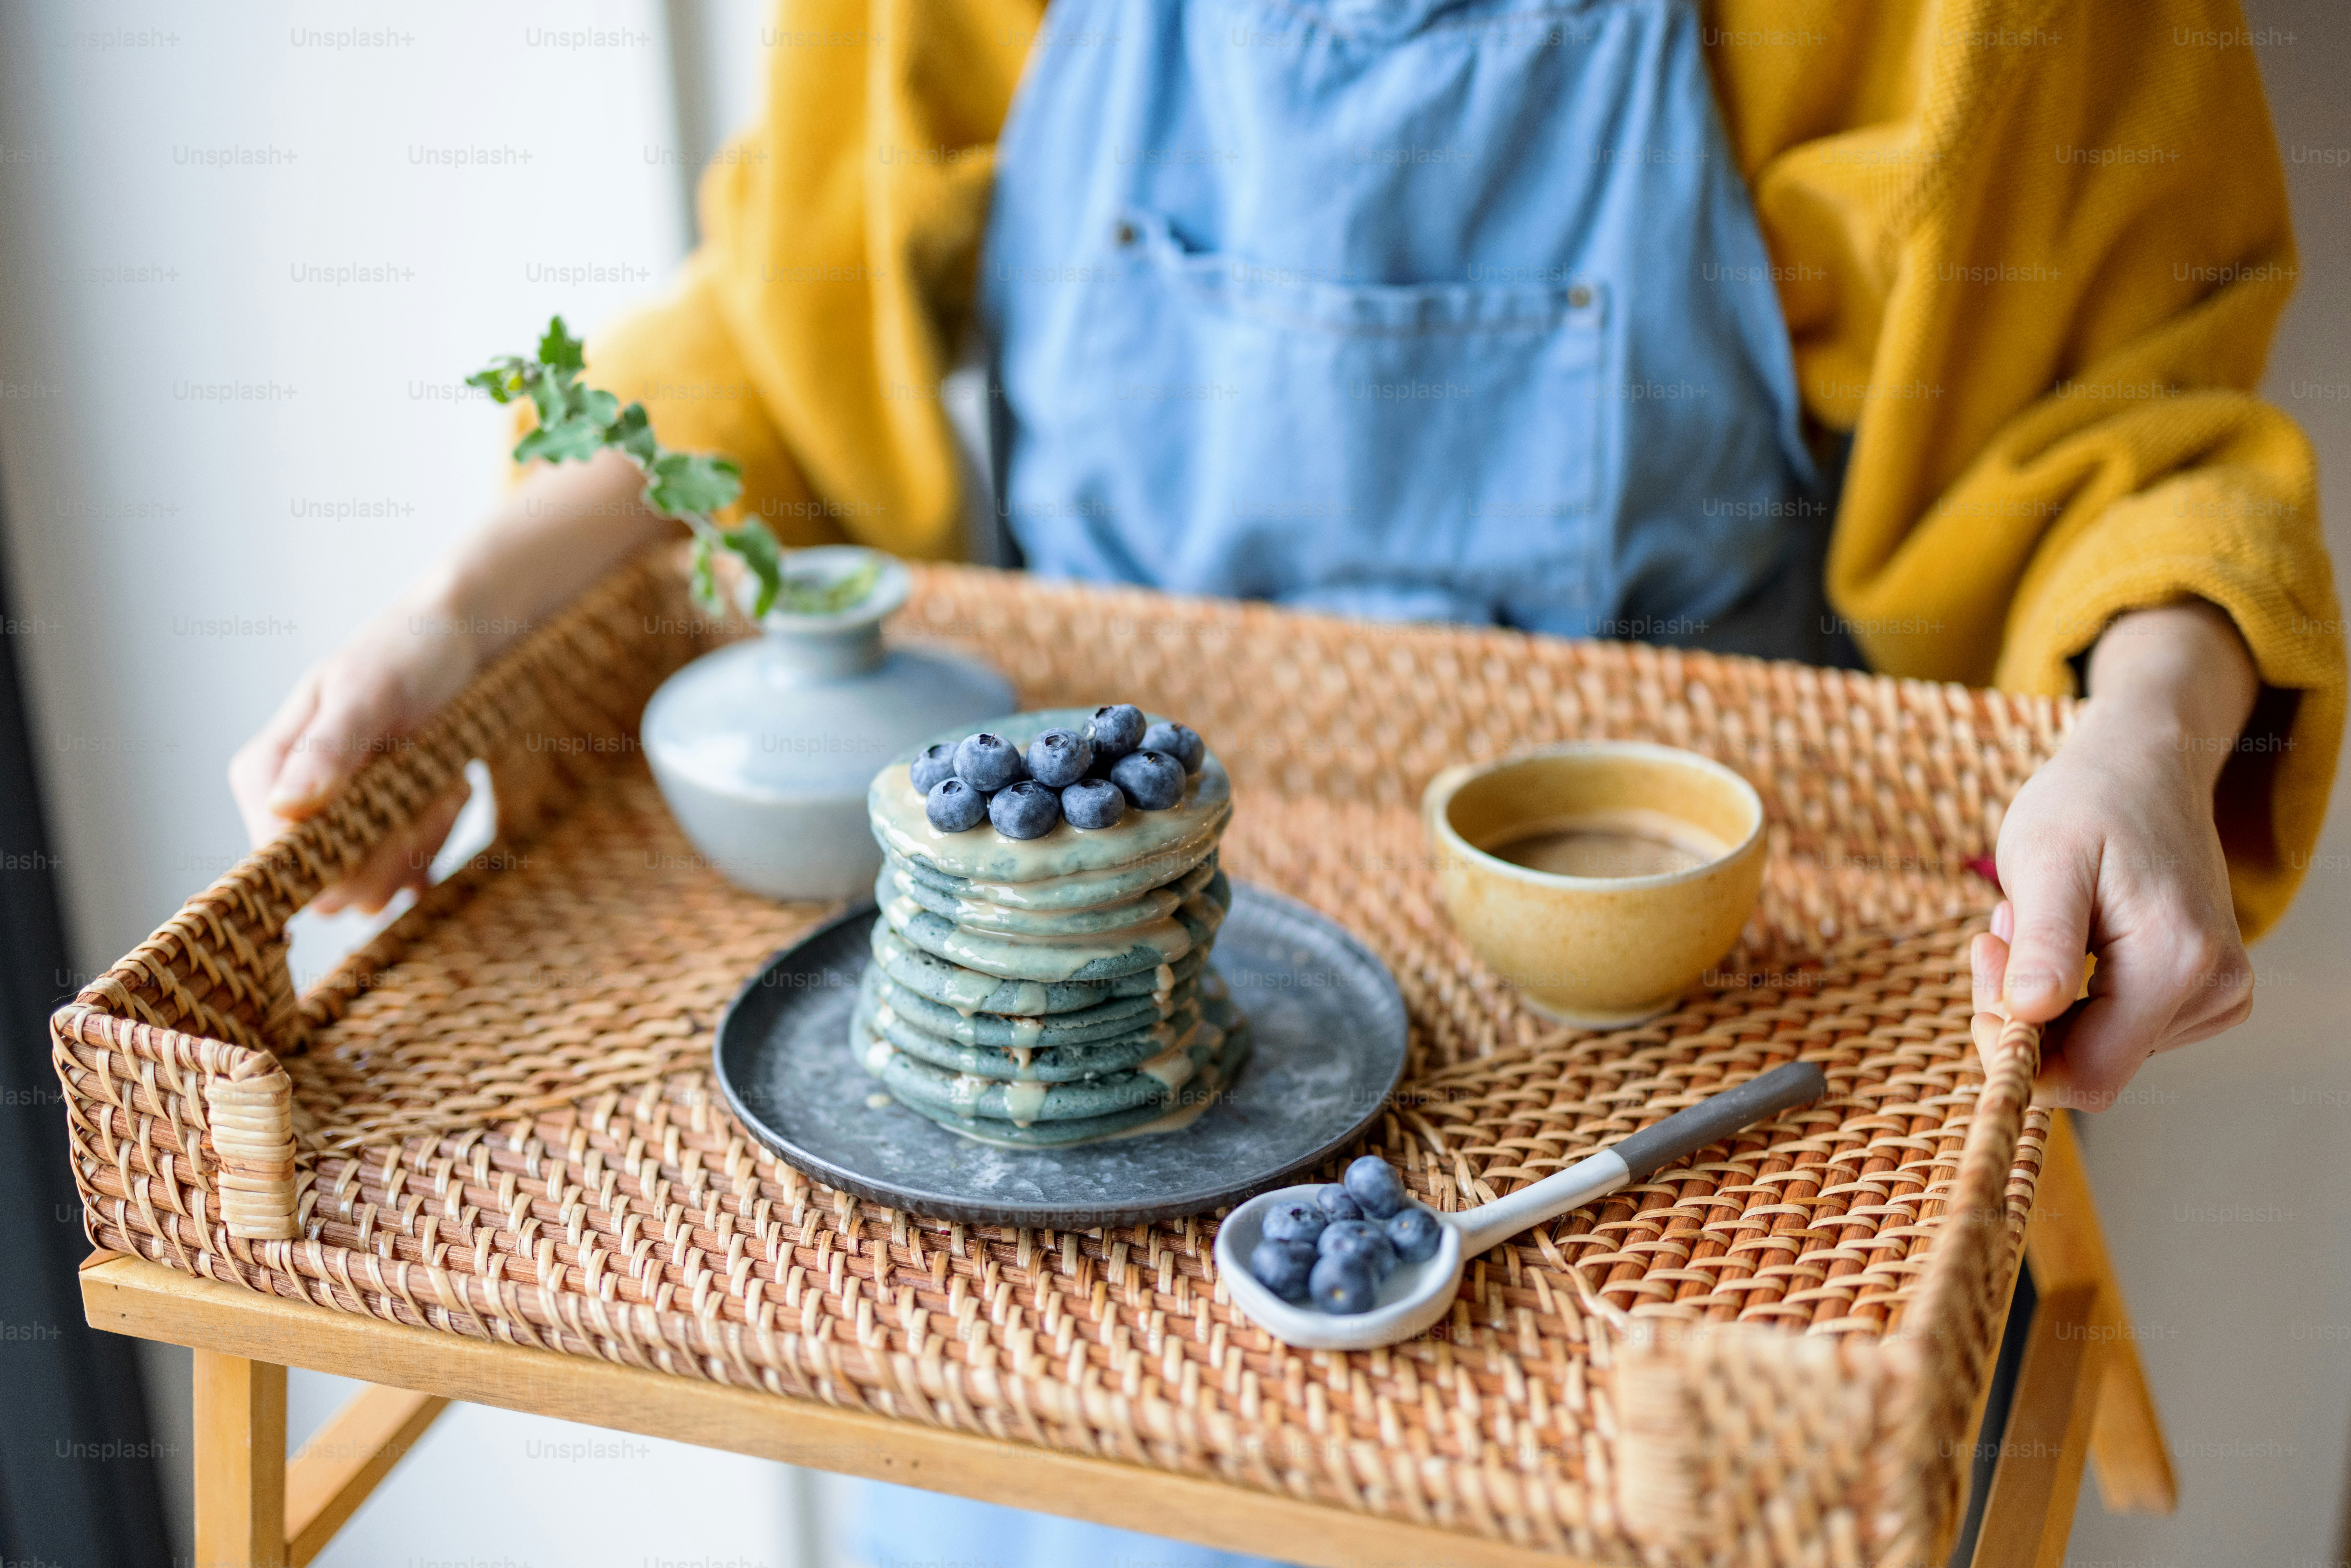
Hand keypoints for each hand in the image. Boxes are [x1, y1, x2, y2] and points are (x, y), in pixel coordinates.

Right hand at [228, 597, 480, 913]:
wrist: (449, 648)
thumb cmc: (403, 657)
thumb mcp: (369, 690)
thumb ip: (329, 747)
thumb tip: (284, 808)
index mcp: (265, 776)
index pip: (283, 858)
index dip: (346, 854)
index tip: (398, 809)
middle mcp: (289, 811)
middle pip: (332, 888)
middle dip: (395, 850)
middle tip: (434, 791)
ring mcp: (332, 829)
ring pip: (374, 889)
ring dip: (423, 841)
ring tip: (441, 783)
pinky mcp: (375, 842)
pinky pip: (405, 878)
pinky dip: (437, 840)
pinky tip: (446, 793)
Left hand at [1971, 601, 2259, 1107]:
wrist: (2141, 766)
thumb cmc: (2086, 803)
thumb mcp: (2045, 860)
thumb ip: (2044, 944)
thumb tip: (2031, 1015)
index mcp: (2177, 964)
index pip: (2085, 1076)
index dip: (2015, 1052)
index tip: (1984, 968)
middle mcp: (2214, 990)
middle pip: (2089, 1064)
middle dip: (2026, 1014)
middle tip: (2003, 930)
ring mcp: (2216, 994)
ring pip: (2098, 1047)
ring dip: (2047, 996)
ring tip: (2042, 918)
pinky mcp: (2205, 991)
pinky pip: (2118, 1026)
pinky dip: (2076, 990)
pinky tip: (2072, 931)